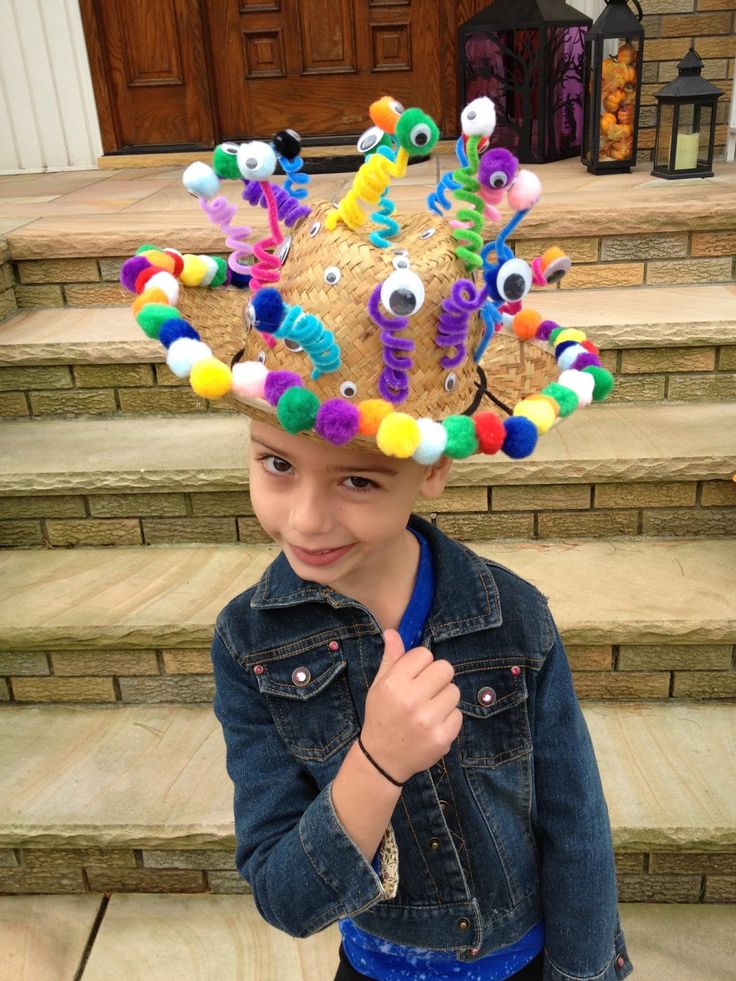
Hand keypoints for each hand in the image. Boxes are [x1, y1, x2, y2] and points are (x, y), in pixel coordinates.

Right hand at [361, 629, 462, 783]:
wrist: (382, 760)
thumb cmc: (381, 717)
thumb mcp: (379, 686)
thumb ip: (391, 659)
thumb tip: (393, 632)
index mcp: (393, 684)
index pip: (424, 654)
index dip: (421, 664)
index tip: (415, 676)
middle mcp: (411, 701)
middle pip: (445, 669)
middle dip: (437, 677)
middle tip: (426, 690)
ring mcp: (428, 721)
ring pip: (454, 691)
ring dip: (444, 697)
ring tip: (429, 709)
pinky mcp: (442, 737)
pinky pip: (458, 714)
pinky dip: (448, 718)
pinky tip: (433, 725)